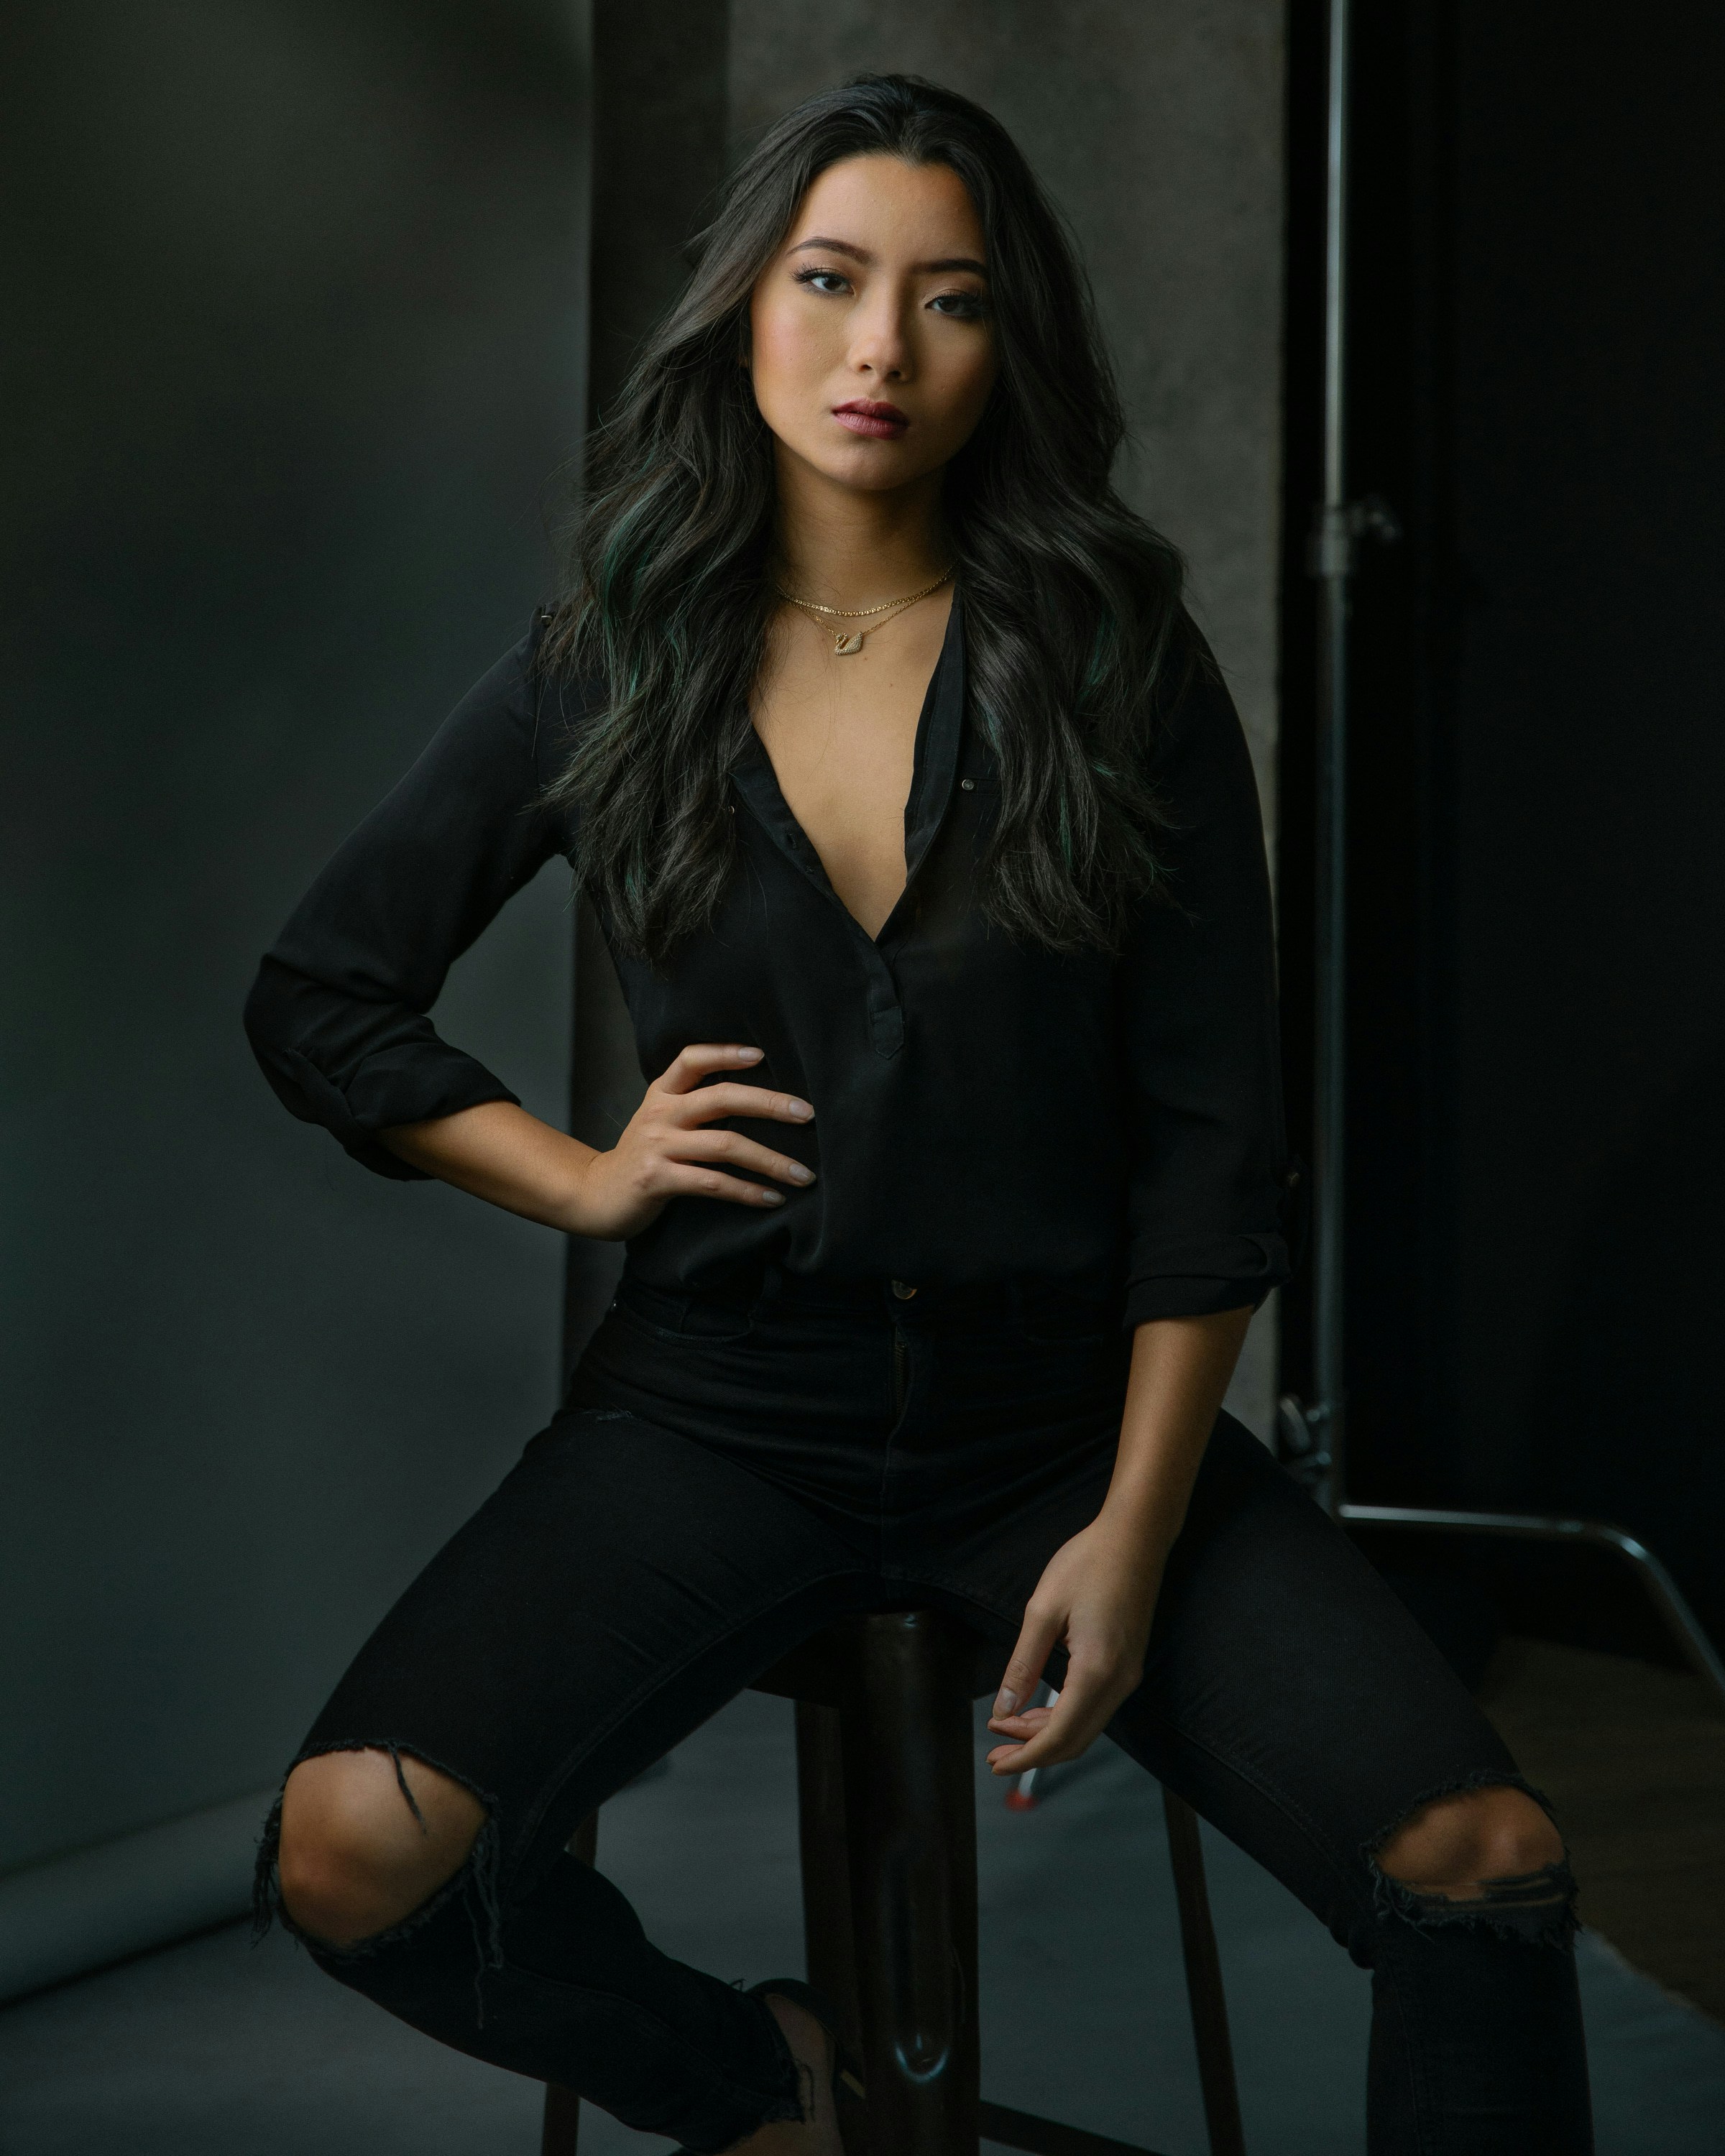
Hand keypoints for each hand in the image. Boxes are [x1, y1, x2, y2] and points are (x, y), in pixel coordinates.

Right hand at [564, 1044, 814, 1239]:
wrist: (596, 1195)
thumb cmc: (644, 1157)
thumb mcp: (662, 1120)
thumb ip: (695, 1105)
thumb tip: (760, 1099)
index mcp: (662, 1093)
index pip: (692, 1058)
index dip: (726, 1052)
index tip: (762, 1055)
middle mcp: (660, 1114)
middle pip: (722, 1097)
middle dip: (770, 1104)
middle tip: (807, 1114)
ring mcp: (658, 1146)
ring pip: (725, 1145)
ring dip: (771, 1160)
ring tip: (804, 1174)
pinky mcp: (658, 1180)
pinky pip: (713, 1183)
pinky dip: (748, 1192)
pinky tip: (773, 1199)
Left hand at [984, 1513, 1166, 1775]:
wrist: (1135, 1538)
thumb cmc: (1087, 1564)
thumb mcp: (1043, 1610)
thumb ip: (1023, 1664)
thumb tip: (1004, 1709)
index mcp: (1096, 1671)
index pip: (1059, 1736)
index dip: (1025, 1756)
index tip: (995, 1763)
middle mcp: (1119, 1682)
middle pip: (1075, 1740)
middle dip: (1032, 1752)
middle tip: (994, 1753)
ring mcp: (1129, 1675)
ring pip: (1086, 1727)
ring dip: (1047, 1735)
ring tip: (1008, 1729)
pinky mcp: (1128, 1665)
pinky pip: (1095, 1707)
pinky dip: (1065, 1717)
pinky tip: (1038, 1710)